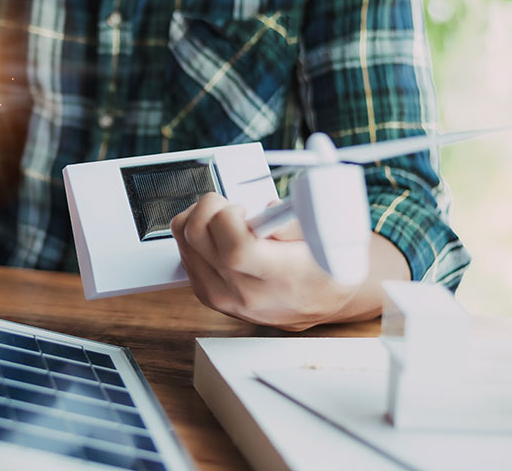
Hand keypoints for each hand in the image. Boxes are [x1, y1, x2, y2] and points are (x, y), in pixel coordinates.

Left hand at [170, 193, 404, 330]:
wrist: (322, 303)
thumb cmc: (325, 267)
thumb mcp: (327, 238)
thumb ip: (297, 220)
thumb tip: (269, 207)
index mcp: (278, 278)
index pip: (235, 249)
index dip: (230, 217)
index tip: (243, 210)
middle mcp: (244, 291)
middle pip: (197, 236)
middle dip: (211, 207)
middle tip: (235, 209)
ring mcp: (221, 296)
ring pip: (184, 240)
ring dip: (201, 219)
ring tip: (230, 222)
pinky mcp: (206, 294)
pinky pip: (184, 252)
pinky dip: (198, 235)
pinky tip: (222, 237)